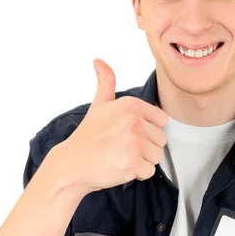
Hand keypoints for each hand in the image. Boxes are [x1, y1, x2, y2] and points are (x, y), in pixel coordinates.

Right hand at [60, 58, 167, 193]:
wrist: (72, 164)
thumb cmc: (88, 136)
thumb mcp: (99, 105)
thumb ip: (106, 82)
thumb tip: (99, 61)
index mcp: (131, 105)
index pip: (162, 120)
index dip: (148, 130)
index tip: (129, 134)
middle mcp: (134, 121)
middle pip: (161, 140)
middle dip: (146, 147)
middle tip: (123, 147)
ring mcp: (134, 143)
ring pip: (157, 156)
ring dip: (142, 161)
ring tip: (121, 157)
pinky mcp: (132, 164)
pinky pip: (149, 171)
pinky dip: (137, 174)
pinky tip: (120, 167)